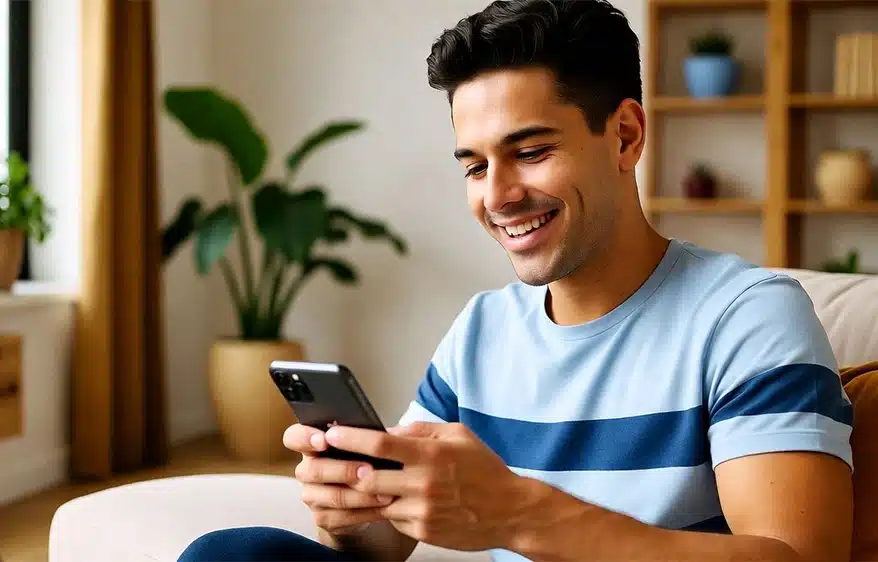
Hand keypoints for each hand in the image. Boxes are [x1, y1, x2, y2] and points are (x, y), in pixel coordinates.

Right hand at [283, 423, 392, 534]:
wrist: (362, 497)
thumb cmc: (362, 461)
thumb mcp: (362, 444)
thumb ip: (364, 436)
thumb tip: (385, 432)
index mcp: (312, 445)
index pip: (294, 437)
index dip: (305, 437)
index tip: (325, 439)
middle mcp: (307, 470)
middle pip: (313, 470)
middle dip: (343, 470)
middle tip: (369, 469)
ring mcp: (312, 496)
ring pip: (332, 496)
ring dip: (361, 495)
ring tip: (386, 492)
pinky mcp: (322, 517)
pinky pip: (343, 517)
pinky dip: (367, 511)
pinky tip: (384, 506)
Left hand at [323, 421, 529, 551]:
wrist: (511, 511)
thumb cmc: (485, 469)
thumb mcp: (459, 435)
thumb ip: (422, 430)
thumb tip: (388, 430)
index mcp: (432, 454)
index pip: (381, 445)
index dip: (351, 438)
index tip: (330, 433)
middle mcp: (424, 484)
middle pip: (367, 478)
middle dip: (338, 469)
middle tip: (317, 462)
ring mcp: (422, 511)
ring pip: (374, 502)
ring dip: (350, 493)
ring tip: (331, 484)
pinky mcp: (422, 531)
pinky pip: (391, 518)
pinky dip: (379, 509)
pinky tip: (368, 501)